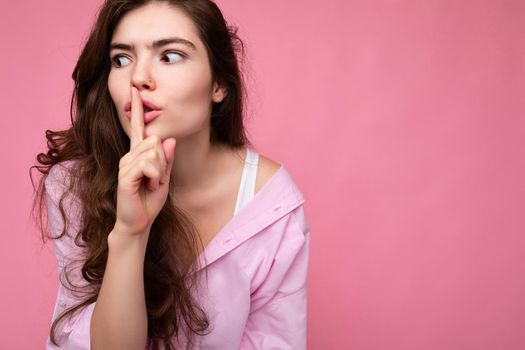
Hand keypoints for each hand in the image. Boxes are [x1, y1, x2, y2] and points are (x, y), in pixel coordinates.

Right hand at [114, 86, 175, 236]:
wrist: (139, 222)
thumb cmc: (149, 200)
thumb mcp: (164, 178)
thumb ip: (167, 160)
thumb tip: (169, 140)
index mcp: (139, 154)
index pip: (138, 128)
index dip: (136, 108)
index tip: (133, 89)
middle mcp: (129, 155)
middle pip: (156, 142)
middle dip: (164, 163)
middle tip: (157, 180)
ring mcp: (125, 164)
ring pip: (154, 153)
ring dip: (160, 173)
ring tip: (151, 185)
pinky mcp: (125, 175)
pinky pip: (148, 165)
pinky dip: (155, 178)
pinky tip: (149, 187)